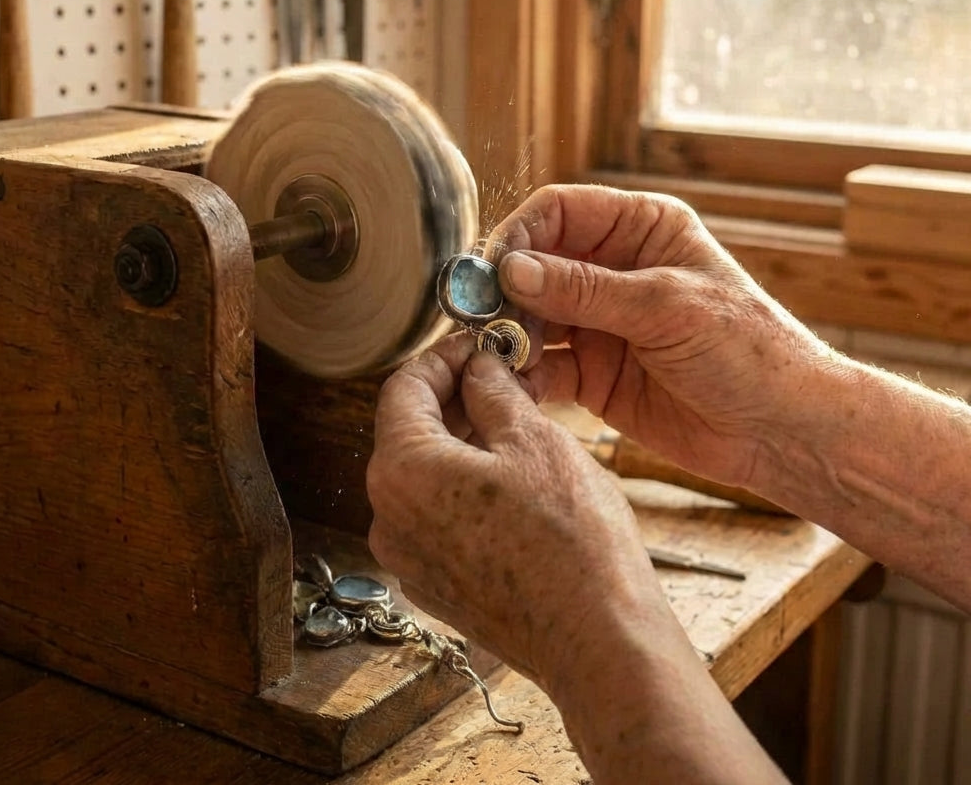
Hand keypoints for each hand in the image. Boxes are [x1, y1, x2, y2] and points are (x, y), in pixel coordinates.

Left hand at [367, 333, 669, 687]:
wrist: (598, 642)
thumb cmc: (571, 540)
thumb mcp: (534, 439)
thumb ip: (493, 390)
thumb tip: (479, 366)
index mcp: (402, 471)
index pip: (403, 387)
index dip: (442, 357)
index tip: (476, 345)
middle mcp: (388, 518)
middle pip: (408, 432)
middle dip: (453, 396)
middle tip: (501, 375)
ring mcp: (408, 559)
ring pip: (424, 476)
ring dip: (461, 440)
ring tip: (513, 421)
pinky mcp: (435, 585)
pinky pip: (436, 516)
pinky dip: (463, 485)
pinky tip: (510, 476)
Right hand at [488, 184, 831, 488]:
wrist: (781, 430)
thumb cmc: (748, 351)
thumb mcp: (666, 308)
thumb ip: (585, 289)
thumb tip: (511, 270)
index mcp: (641, 230)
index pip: (559, 211)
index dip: (521, 234)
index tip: (496, 268)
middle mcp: (613, 270)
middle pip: (535, 263)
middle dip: (506, 289)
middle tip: (485, 318)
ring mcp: (599, 324)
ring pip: (530, 316)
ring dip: (510, 334)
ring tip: (501, 355)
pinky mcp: (591, 375)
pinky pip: (541, 367)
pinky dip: (522, 374)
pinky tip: (516, 384)